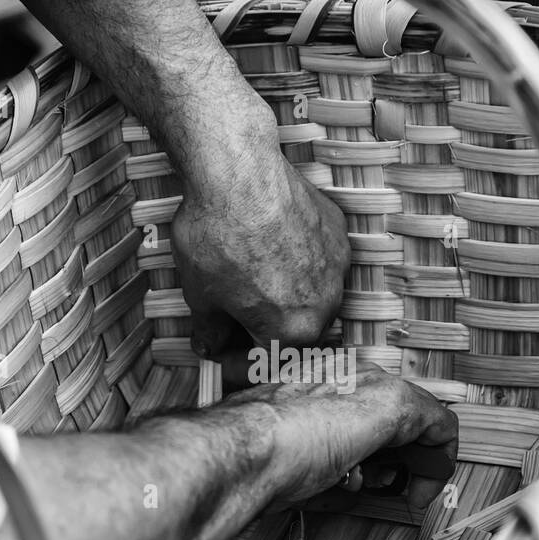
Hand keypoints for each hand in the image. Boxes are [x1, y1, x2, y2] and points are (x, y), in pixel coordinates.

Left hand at [172, 153, 349, 355]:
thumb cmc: (216, 238)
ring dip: (287, 301)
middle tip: (235, 324)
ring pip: (313, 299)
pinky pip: (321, 261)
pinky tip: (273, 250)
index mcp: (292, 333)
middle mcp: (326, 306)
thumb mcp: (200, 295)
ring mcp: (337, 269)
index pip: (265, 364)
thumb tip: (209, 344)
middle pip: (296, 335)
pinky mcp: (338, 234)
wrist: (239, 173)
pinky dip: (299, 264)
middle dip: (265, 334)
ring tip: (256, 286)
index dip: (236, 366)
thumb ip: (210, 329)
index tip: (220, 358)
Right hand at [231, 367, 458, 509]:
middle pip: (390, 412)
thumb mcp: (289, 456)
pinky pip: (441, 425)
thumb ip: (321, 461)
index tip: (363, 479)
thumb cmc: (252, 457)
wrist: (247, 448)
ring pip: (417, 418)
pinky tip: (423, 491)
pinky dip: (440, 461)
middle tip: (389, 488)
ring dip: (415, 461)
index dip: (369, 447)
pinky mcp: (398, 403)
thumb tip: (350, 482)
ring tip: (404, 492)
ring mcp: (371, 383)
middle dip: (396, 456)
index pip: (358, 406)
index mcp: (314, 379)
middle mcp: (346, 372)